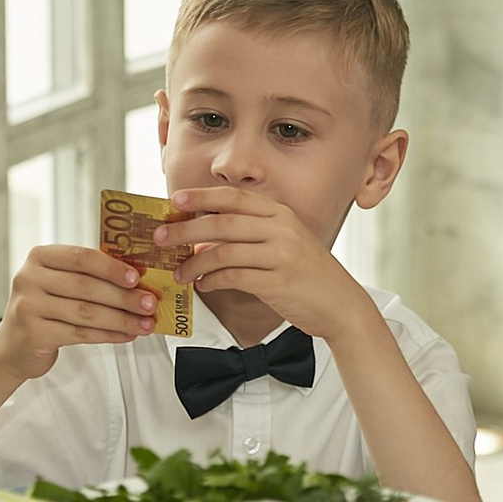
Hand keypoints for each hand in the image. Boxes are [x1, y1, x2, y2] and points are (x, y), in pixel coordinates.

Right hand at [0, 245, 155, 380]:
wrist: (12, 347)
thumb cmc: (44, 309)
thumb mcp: (58, 283)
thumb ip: (88, 276)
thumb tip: (137, 279)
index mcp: (40, 257)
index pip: (81, 257)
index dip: (112, 267)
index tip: (137, 277)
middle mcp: (29, 278)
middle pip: (86, 286)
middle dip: (123, 296)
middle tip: (149, 303)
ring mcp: (29, 306)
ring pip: (86, 312)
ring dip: (121, 319)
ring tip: (144, 324)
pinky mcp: (34, 334)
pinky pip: (80, 334)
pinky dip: (108, 335)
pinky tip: (126, 335)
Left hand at [158, 187, 369, 341]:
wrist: (341, 304)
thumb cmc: (308, 275)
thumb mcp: (286, 242)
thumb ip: (252, 233)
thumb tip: (205, 235)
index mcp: (281, 214)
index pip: (235, 197)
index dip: (202, 196)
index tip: (175, 200)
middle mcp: (282, 229)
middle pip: (222, 222)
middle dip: (185, 229)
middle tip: (161, 237)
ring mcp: (282, 255)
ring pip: (224, 252)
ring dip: (194, 262)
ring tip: (179, 272)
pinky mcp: (278, 282)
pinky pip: (234, 278)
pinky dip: (212, 281)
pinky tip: (203, 285)